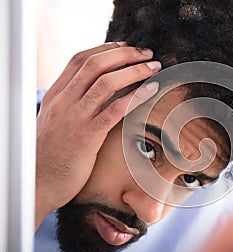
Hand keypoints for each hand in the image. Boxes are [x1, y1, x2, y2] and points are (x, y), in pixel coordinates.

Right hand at [35, 42, 160, 229]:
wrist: (38, 184)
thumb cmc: (50, 156)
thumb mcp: (54, 122)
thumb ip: (71, 104)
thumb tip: (95, 93)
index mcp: (55, 96)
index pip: (79, 60)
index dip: (104, 49)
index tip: (124, 46)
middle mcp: (63, 102)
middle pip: (95, 65)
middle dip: (124, 54)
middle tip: (145, 52)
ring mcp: (74, 118)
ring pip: (106, 82)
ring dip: (134, 70)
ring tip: (153, 67)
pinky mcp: (87, 137)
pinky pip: (115, 110)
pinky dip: (135, 96)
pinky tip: (151, 90)